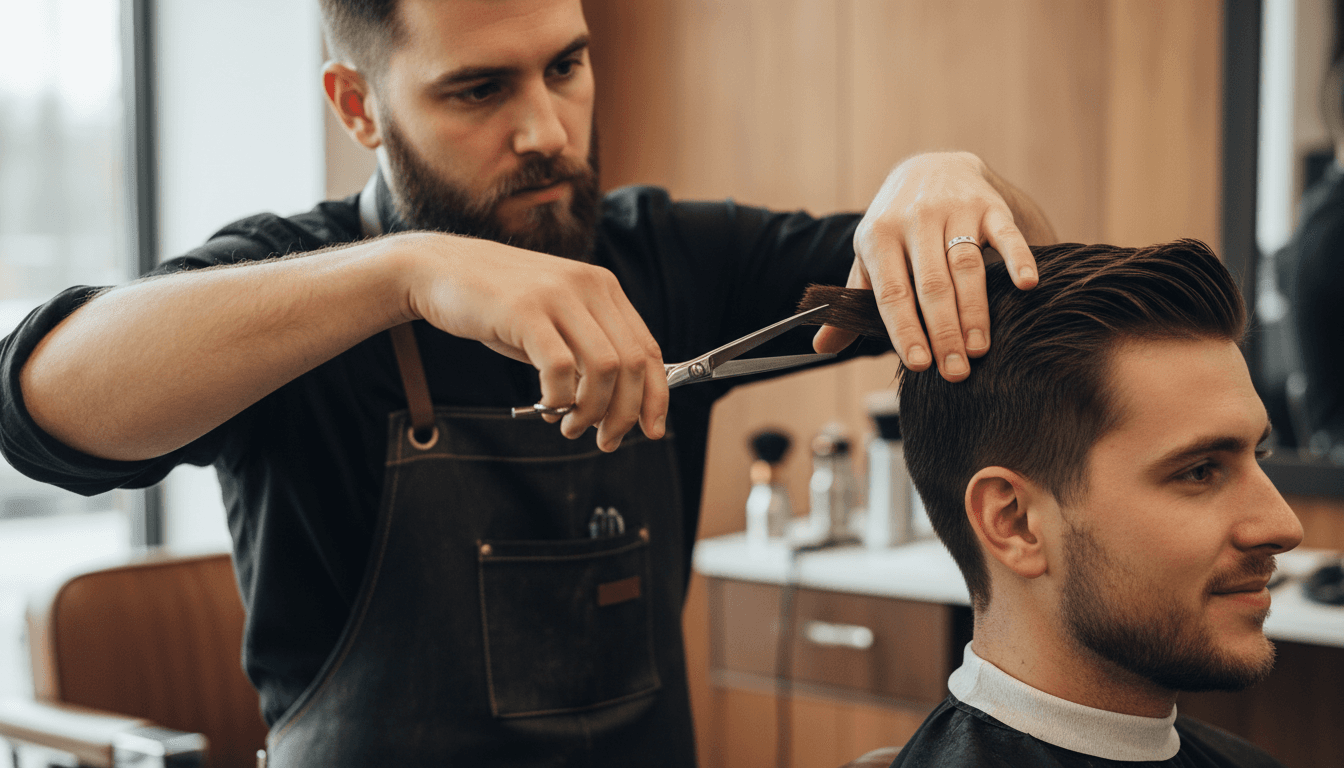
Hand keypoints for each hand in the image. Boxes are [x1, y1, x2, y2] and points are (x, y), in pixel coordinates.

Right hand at [398, 233, 666, 450]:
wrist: (437, 271)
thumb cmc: (497, 305)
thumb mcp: (553, 321)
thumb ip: (585, 352)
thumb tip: (615, 405)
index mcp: (603, 288)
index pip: (648, 349)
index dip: (656, 396)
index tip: (651, 430)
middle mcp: (589, 286)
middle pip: (633, 363)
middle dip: (625, 413)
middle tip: (605, 441)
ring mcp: (558, 295)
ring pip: (604, 368)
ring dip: (592, 411)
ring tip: (570, 428)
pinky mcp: (526, 310)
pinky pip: (560, 368)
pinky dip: (559, 398)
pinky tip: (545, 407)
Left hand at [813, 152, 1041, 381]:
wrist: (932, 166)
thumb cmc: (896, 227)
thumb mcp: (869, 256)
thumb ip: (852, 302)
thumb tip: (821, 347)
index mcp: (879, 236)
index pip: (892, 292)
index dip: (905, 328)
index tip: (919, 363)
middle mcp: (915, 220)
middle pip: (931, 285)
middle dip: (943, 331)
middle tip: (955, 370)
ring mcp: (954, 210)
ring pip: (966, 265)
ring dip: (975, 310)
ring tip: (979, 348)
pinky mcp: (989, 205)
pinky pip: (1006, 233)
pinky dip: (1018, 258)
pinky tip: (1027, 285)